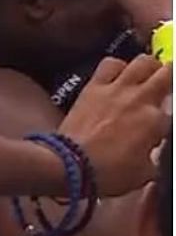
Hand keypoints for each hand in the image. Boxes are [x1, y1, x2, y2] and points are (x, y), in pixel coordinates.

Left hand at [59, 54, 171, 195]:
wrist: (70, 164)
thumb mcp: (144, 174)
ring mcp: (116, 89)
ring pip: (142, 61)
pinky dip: (117, 66)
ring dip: (149, 67)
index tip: (160, 130)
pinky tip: (119, 75)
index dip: (167, 122)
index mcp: (156, 122)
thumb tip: (151, 155)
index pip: (172, 115)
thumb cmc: (108, 173)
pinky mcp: (94, 86)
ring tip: (148, 75)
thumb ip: (154, 159)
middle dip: (171, 79)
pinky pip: (109, 64)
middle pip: (167, 74)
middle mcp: (140, 99)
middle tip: (168, 87)